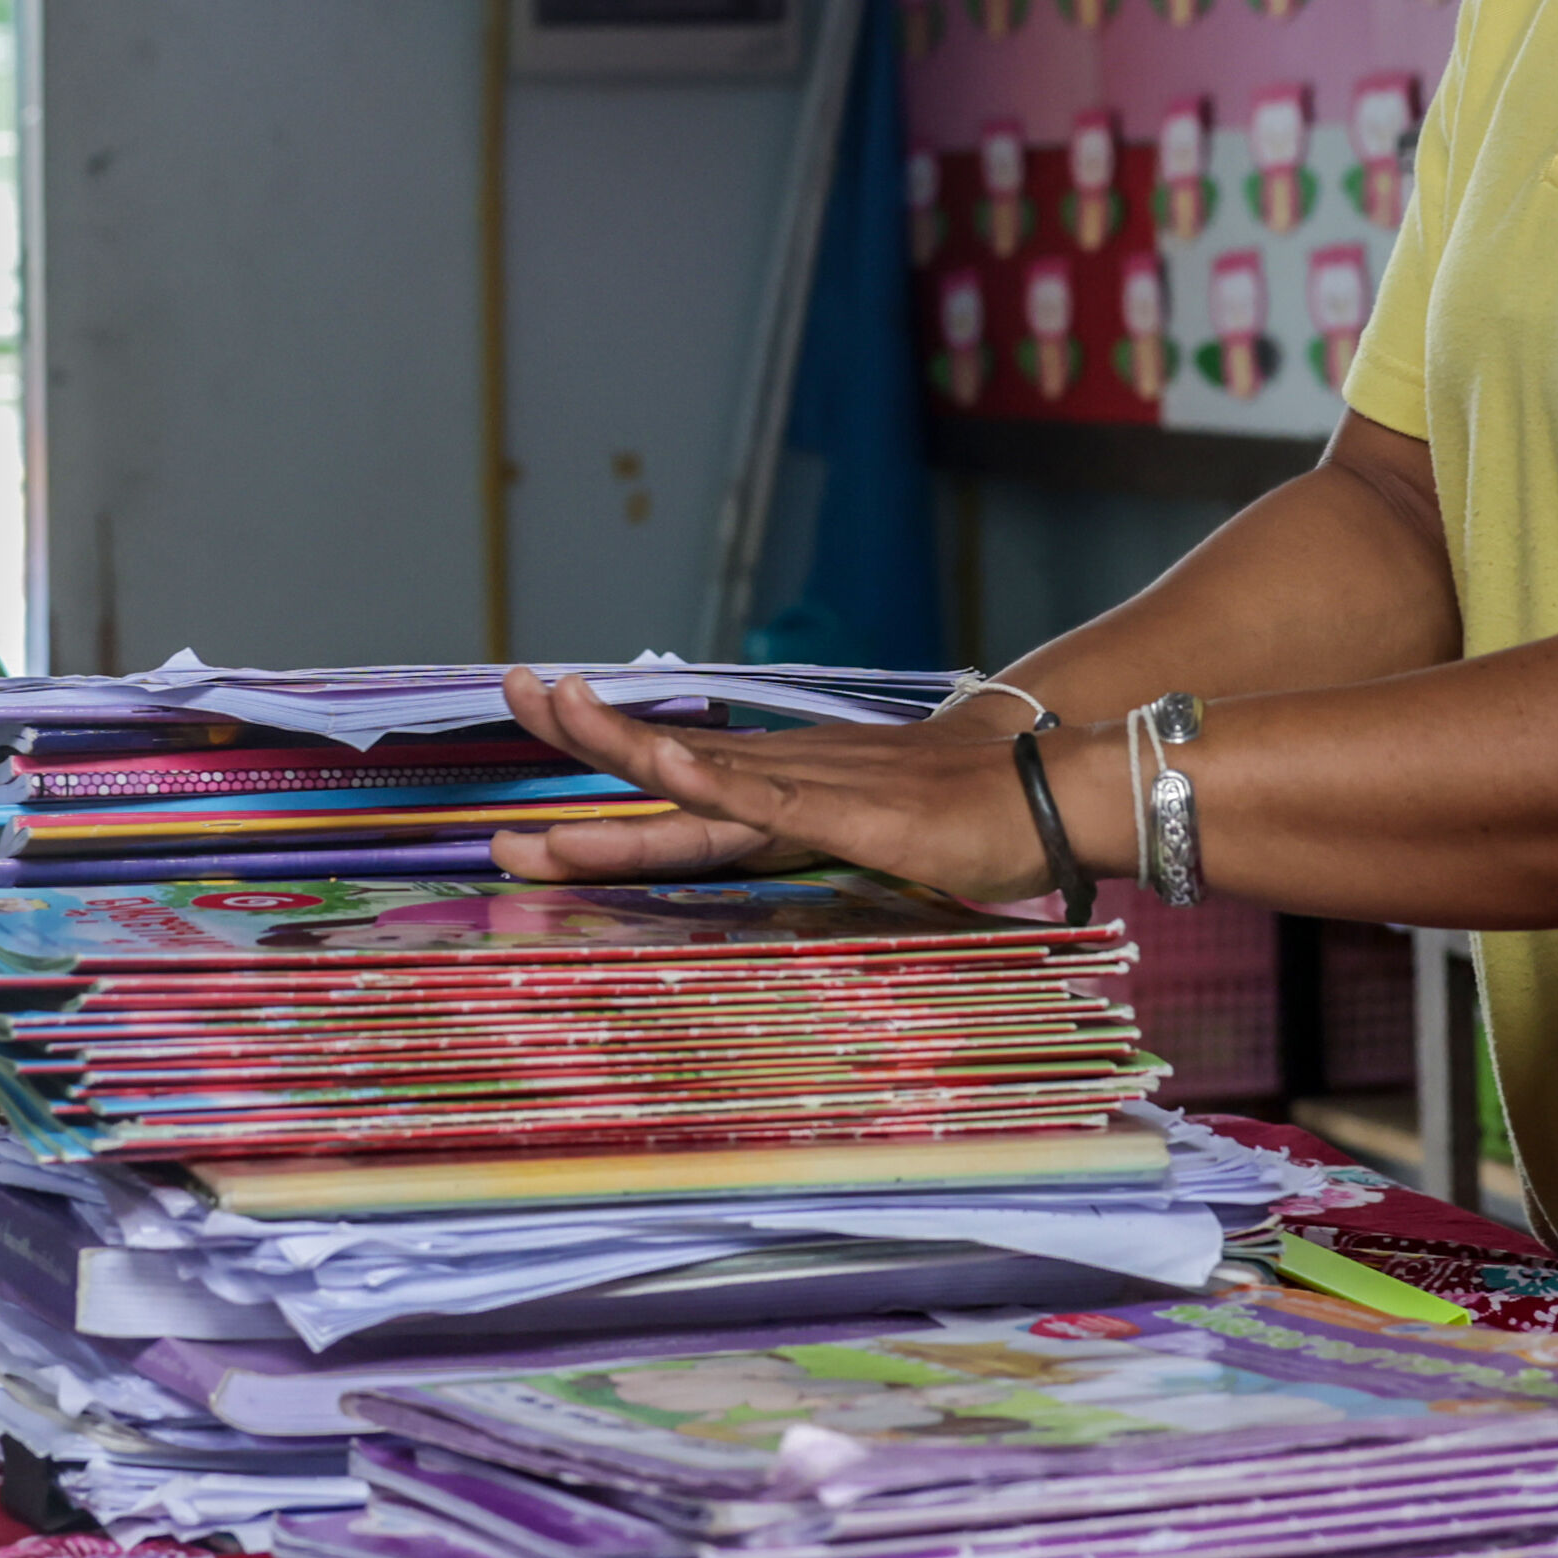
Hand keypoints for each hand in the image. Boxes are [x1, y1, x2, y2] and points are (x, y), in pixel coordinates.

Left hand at [487, 668, 1097, 906]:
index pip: (671, 780)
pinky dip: (715, 781)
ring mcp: (812, 792)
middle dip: (582, 735)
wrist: (1048, 790)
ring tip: (556, 705)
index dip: (600, 762)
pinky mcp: (851, 816)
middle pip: (663, 763)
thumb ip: (803, 850)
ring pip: (699, 770)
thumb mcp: (858, 842)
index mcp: (775, 796)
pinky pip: (769, 801)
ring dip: (624, 742)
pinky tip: (670, 766)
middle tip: (509, 689)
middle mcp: (780, 784)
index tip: (532, 743)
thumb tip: (755, 868)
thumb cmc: (960, 820)